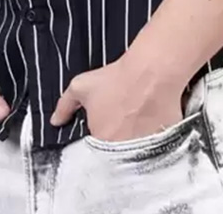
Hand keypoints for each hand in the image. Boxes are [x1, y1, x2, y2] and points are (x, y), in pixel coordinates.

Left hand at [50, 56, 185, 141]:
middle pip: (117, 150)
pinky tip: (156, 119)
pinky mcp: (166, 138)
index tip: (105, 125)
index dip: (100, 136)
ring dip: (137, 138)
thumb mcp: (82, 86)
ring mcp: (146, 146)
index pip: (97, 149)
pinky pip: (159, 142)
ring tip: (140, 119)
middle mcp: (123, 150)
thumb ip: (65, 105)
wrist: (152, 71)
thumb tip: (56, 120)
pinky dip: (157, 134)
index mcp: (102, 141)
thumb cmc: (117, 79)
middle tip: (123, 120)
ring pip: (139, 148)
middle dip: (118, 138)